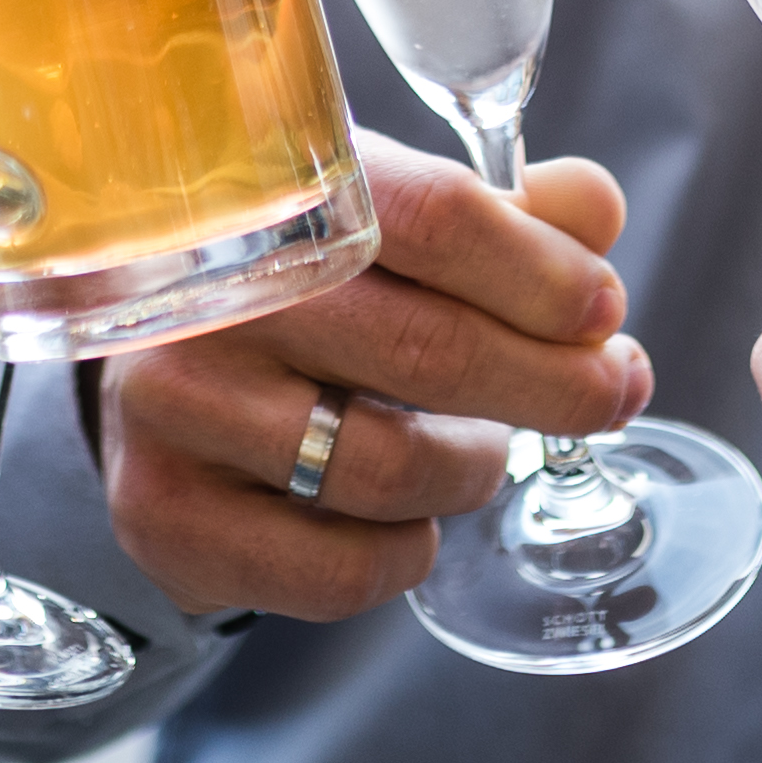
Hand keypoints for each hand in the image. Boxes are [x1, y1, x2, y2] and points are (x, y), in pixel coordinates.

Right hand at [97, 148, 647, 620]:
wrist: (152, 373)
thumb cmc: (305, 289)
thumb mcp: (393, 227)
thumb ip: (504, 217)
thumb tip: (594, 213)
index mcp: (275, 193)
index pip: (435, 217)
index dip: (543, 272)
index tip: (604, 311)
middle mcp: (210, 292)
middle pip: (427, 349)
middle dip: (552, 385)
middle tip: (610, 394)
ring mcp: (173, 408)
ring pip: (391, 469)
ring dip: (474, 470)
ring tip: (481, 451)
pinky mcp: (163, 516)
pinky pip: (340, 569)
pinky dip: (407, 553)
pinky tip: (404, 520)